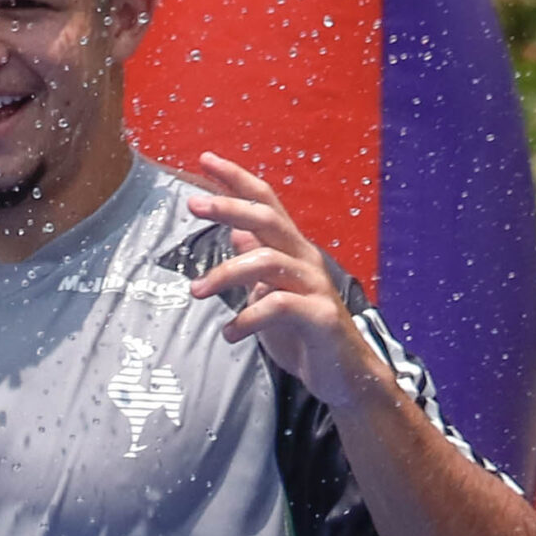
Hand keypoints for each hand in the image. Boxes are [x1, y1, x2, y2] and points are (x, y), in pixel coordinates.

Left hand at [185, 153, 383, 410]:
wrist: (343, 375)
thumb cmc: (302, 332)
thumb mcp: (271, 292)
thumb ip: (256, 260)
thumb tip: (236, 229)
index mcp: (290, 251)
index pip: (265, 203)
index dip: (236, 180)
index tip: (204, 159)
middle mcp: (304, 260)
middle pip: (268, 219)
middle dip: (228, 206)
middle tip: (191, 204)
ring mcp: (315, 286)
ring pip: (266, 261)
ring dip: (225, 274)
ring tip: (195, 292)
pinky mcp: (320, 316)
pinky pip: (277, 306)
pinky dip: (247, 319)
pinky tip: (229, 334)